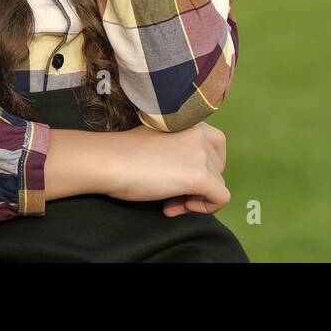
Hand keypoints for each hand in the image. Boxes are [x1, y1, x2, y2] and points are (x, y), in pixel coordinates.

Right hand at [103, 120, 230, 216]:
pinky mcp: (200, 176)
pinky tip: (176, 207)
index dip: (202, 165)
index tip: (178, 176)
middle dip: (198, 185)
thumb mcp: (158, 141)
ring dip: (196, 198)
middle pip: (217, 168)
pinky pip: (221, 198)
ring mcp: (201, 154)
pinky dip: (205, 208)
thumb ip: (178, 148)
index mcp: (190, 122)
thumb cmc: (123, 152)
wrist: (110, 161)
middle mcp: (200, 134)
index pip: (216, 146)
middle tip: (172, 195)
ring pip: (218, 184)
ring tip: (169, 203)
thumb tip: (187, 172)